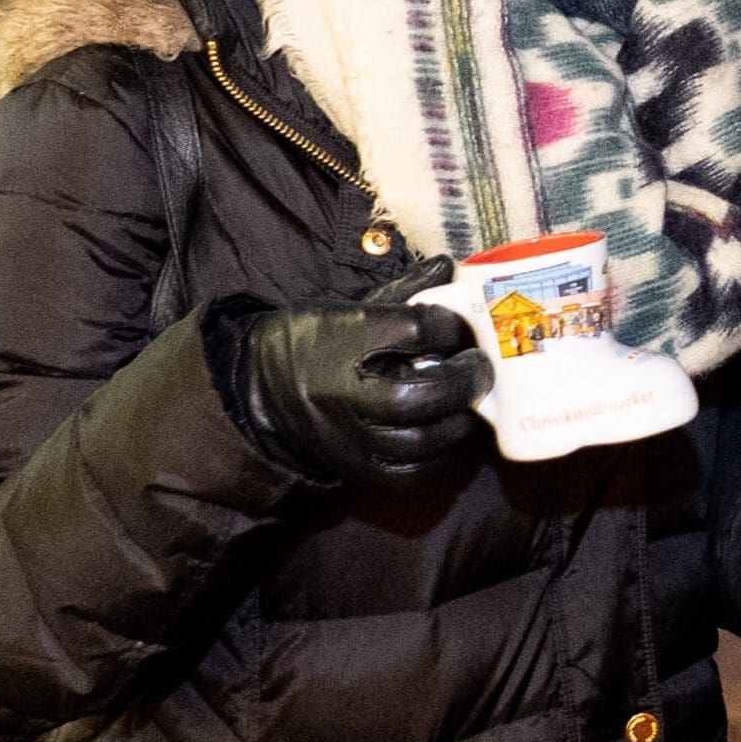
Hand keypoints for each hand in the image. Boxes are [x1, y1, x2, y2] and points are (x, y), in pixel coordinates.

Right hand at [234, 258, 491, 486]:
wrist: (259, 392)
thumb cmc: (312, 341)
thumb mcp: (347, 306)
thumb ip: (401, 291)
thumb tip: (448, 266)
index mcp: (344, 340)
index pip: (416, 330)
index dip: (448, 327)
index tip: (458, 327)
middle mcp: (344, 392)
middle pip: (418, 395)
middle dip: (463, 382)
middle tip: (481, 370)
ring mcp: (348, 437)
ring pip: (418, 440)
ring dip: (458, 422)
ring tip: (471, 404)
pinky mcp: (354, 469)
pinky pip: (408, 475)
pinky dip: (440, 459)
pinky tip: (450, 436)